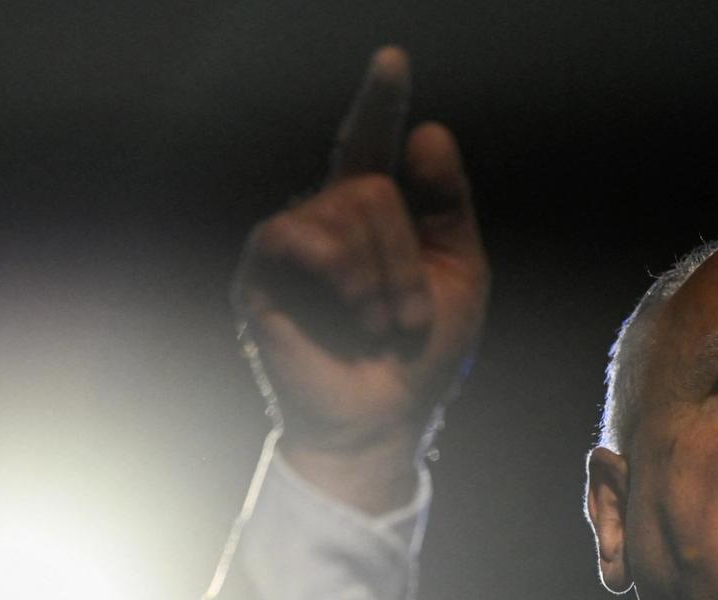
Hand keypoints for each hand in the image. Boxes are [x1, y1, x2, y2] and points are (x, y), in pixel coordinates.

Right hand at [232, 47, 488, 512]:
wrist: (384, 422)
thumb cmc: (420, 357)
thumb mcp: (457, 274)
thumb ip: (446, 205)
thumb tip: (428, 131)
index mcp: (373, 219)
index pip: (371, 144)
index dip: (379, 101)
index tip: (393, 59)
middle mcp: (327, 222)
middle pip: (371, 184)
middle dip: (405, 254)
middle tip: (407, 317)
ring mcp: (290, 246)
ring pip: (345, 208)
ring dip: (383, 274)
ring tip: (383, 326)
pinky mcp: (260, 275)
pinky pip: (297, 234)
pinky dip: (340, 270)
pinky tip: (355, 309)